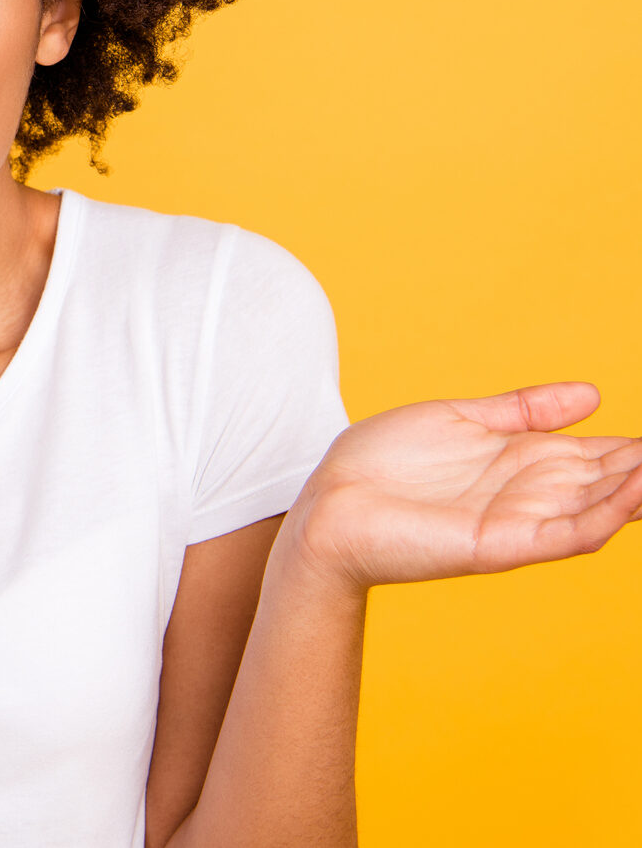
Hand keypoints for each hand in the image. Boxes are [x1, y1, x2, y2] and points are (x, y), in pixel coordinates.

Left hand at [288, 381, 641, 593]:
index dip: (638, 448)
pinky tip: (634, 493)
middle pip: (610, 480)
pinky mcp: (498, 544)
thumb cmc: (383, 463)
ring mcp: (518, 520)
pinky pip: (564, 533)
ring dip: (638, 489)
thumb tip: (593, 393)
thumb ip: (523, 410)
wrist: (328, 502)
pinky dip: (604, 515)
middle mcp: (530, 493)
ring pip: (600, 507)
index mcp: (523, 460)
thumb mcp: (460, 419)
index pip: (601, 454)